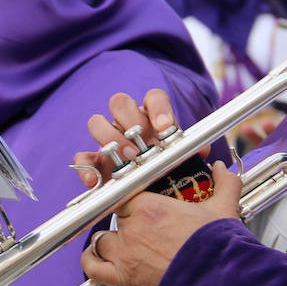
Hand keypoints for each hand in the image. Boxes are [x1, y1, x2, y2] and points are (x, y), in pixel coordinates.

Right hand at [72, 90, 208, 187]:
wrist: (149, 187)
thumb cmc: (165, 165)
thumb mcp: (180, 158)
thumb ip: (190, 151)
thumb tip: (203, 150)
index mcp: (151, 115)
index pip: (153, 98)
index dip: (158, 108)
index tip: (165, 127)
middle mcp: (127, 121)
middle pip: (120, 102)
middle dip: (129, 120)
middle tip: (140, 142)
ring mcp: (108, 138)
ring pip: (97, 122)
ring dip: (109, 138)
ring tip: (125, 160)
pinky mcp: (94, 159)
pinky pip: (83, 157)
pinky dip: (86, 168)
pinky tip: (95, 180)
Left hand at [81, 162, 242, 285]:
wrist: (216, 285)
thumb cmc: (217, 250)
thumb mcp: (224, 210)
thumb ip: (224, 184)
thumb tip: (222, 169)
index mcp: (150, 208)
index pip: (126, 192)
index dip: (133, 197)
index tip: (140, 201)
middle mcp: (132, 229)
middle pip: (116, 216)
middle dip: (129, 221)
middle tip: (146, 227)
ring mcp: (124, 254)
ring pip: (102, 239)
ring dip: (111, 240)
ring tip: (126, 243)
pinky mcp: (122, 278)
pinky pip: (93, 267)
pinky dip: (92, 262)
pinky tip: (99, 259)